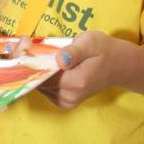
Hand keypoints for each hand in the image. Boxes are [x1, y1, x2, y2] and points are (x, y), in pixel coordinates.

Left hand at [9, 31, 127, 108]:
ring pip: (38, 85)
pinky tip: (39, 60)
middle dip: (27, 62)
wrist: (119, 65)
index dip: (29, 59)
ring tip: (29, 48)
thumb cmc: (104, 50)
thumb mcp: (90, 42)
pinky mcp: (64, 101)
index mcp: (76, 82)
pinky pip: (44, 88)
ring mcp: (67, 101)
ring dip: (31, 68)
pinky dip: (38, 74)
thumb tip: (59, 60)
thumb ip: (74, 52)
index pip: (42, 73)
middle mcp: (70, 96)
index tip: (24, 42)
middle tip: (24, 42)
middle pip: (37, 80)